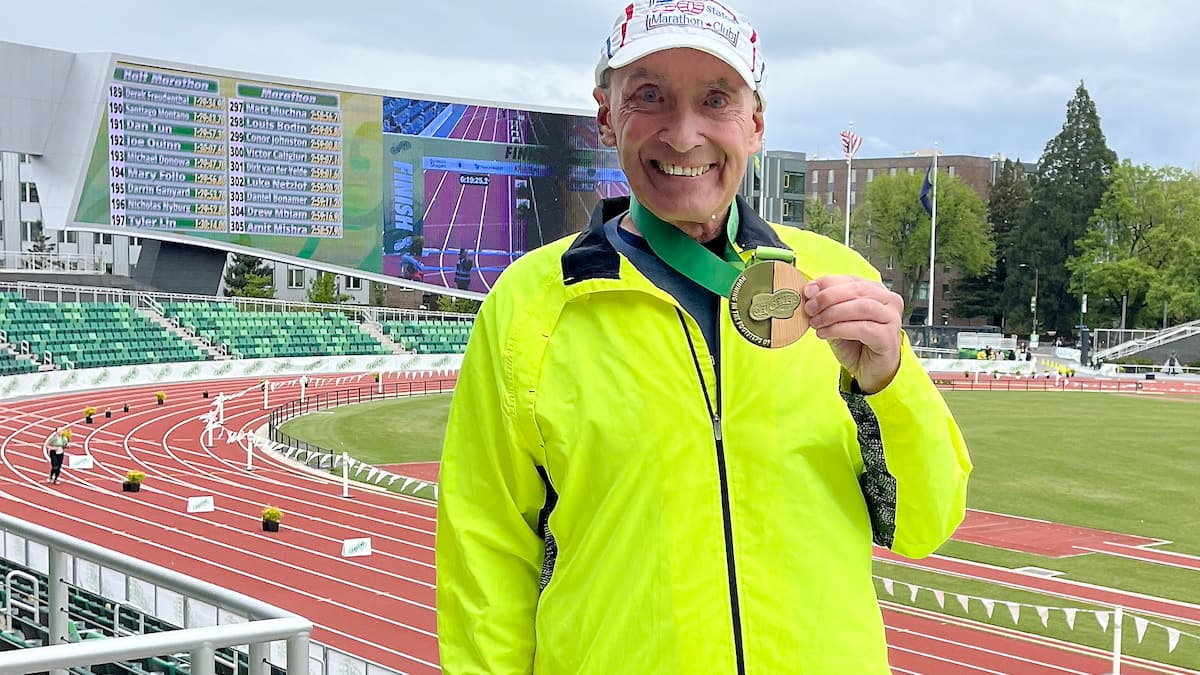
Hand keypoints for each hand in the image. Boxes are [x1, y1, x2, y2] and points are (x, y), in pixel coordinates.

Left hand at [803, 275, 903, 393]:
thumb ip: (826, 305)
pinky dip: (839, 329)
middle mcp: (888, 301)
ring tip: (816, 323)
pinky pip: (862, 328)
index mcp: (875, 291)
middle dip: (828, 297)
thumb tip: (809, 292)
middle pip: (856, 290)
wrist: (871, 371)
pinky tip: (825, 333)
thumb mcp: (836, 320)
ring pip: (860, 307)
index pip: (850, 279)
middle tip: (810, 308)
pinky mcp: (888, 337)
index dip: (827, 283)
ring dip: (832, 313)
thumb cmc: (857, 344)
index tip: (808, 291)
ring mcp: (891, 318)